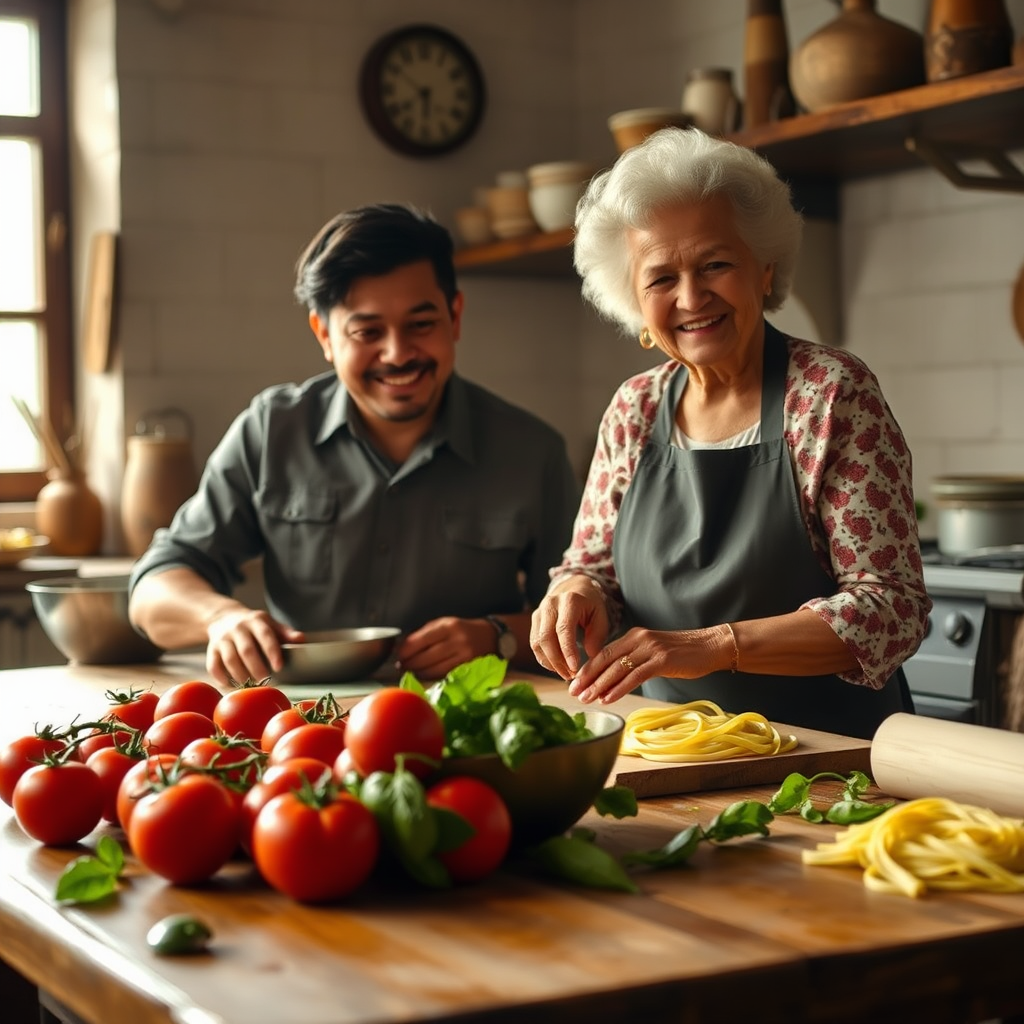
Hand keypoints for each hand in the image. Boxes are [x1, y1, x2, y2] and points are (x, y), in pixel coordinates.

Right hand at [205, 608, 303, 686]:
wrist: (224, 617)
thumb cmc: (254, 625)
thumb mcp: (270, 624)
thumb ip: (285, 632)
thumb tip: (301, 639)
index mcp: (255, 621)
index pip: (265, 635)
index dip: (272, 651)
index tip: (279, 667)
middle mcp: (237, 628)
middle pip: (246, 650)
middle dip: (257, 668)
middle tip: (266, 680)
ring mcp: (222, 639)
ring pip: (230, 659)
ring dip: (241, 675)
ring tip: (251, 685)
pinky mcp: (211, 649)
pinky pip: (213, 665)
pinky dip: (221, 677)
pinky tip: (231, 685)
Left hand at [396, 616, 493, 680]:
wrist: (491, 636)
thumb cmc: (462, 629)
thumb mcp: (444, 623)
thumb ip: (424, 633)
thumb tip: (403, 648)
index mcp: (449, 626)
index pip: (422, 640)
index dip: (406, 650)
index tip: (398, 655)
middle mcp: (458, 641)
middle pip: (426, 657)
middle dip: (410, 663)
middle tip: (401, 666)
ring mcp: (464, 657)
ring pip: (434, 669)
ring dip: (418, 672)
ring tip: (410, 671)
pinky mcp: (467, 669)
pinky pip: (444, 675)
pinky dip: (431, 676)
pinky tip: (424, 675)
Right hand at [530, 576, 610, 679]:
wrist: (574, 588)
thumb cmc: (590, 605)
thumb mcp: (601, 616)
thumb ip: (597, 635)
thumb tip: (590, 656)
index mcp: (569, 601)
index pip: (563, 629)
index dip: (567, 650)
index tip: (574, 668)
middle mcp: (550, 605)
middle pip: (546, 638)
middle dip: (557, 661)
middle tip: (570, 675)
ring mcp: (539, 612)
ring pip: (537, 643)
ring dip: (550, 662)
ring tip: (565, 673)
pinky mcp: (534, 620)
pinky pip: (534, 644)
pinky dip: (544, 658)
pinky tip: (557, 666)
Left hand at [567, 625, 725, 703]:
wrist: (710, 646)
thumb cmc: (682, 654)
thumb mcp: (653, 654)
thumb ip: (634, 662)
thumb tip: (611, 681)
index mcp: (633, 636)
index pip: (603, 653)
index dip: (587, 669)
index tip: (574, 683)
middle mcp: (638, 639)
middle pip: (605, 659)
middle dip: (587, 677)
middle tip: (573, 692)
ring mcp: (649, 649)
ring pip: (617, 668)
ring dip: (599, 685)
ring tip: (587, 699)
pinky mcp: (661, 660)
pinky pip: (634, 676)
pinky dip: (619, 688)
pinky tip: (608, 698)